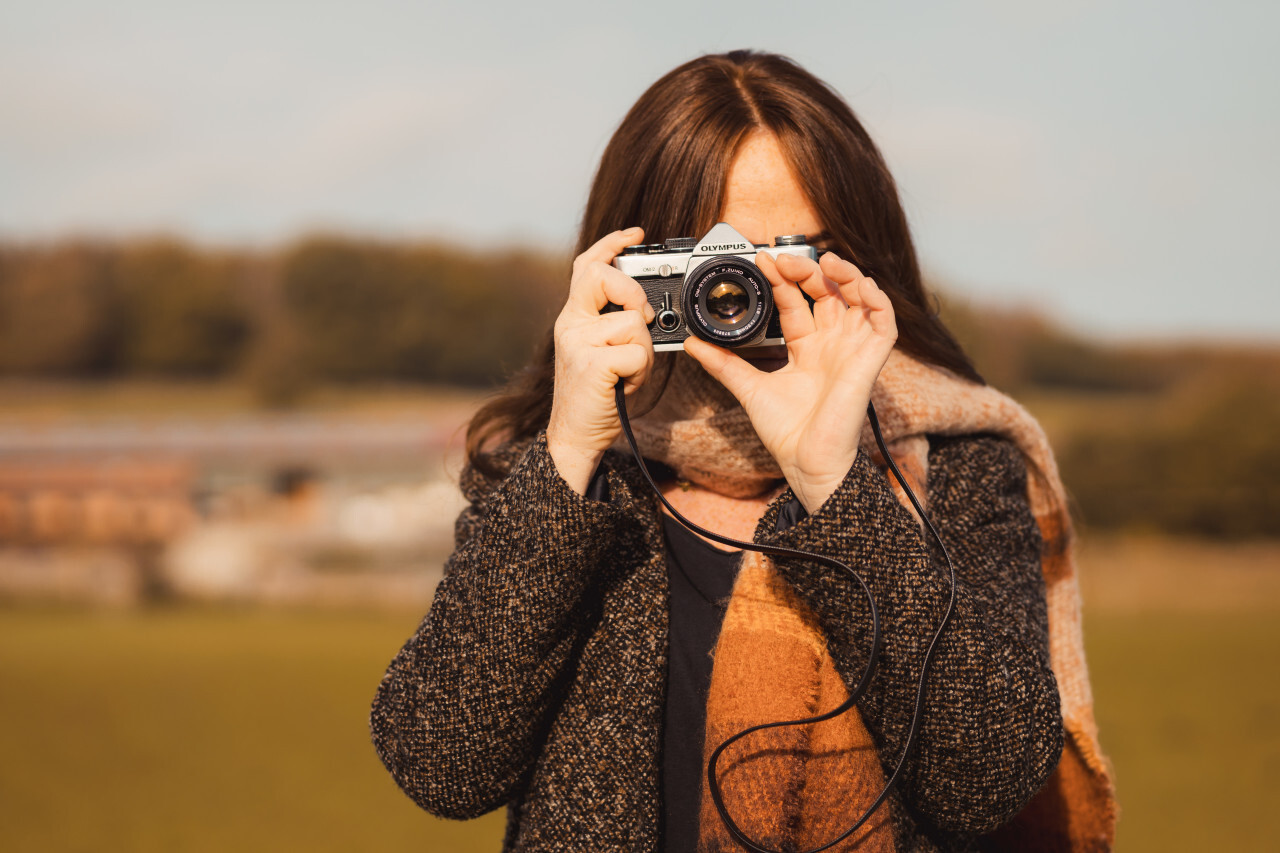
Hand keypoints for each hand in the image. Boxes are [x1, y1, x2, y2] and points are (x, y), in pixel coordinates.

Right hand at [546, 227, 655, 494]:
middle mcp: (570, 324)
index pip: (587, 266)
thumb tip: (647, 308)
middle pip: (603, 276)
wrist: (575, 436)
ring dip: (644, 352)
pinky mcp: (592, 364)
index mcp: (574, 317)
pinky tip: (626, 384)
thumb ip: (615, 325)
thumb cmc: (597, 395)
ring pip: (634, 323)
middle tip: (642, 319)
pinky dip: (642, 372)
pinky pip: (637, 353)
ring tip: (628, 373)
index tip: (636, 234)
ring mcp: (578, 343)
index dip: (611, 244)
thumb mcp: (603, 352)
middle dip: (632, 293)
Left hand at [683, 250, 896, 513]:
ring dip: (846, 275)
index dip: (782, 279)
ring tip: (824, 261)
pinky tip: (860, 285)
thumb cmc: (787, 432)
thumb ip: (723, 363)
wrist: (805, 462)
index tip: (762, 261)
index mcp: (806, 347)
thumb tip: (693, 343)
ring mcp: (852, 350)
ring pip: (859, 298)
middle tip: (783, 260)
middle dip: (809, 270)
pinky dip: (877, 298)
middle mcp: (831, 344)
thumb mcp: (749, 387)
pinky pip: (884, 322)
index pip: (797, 301)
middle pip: (827, 292)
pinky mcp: (870, 361)